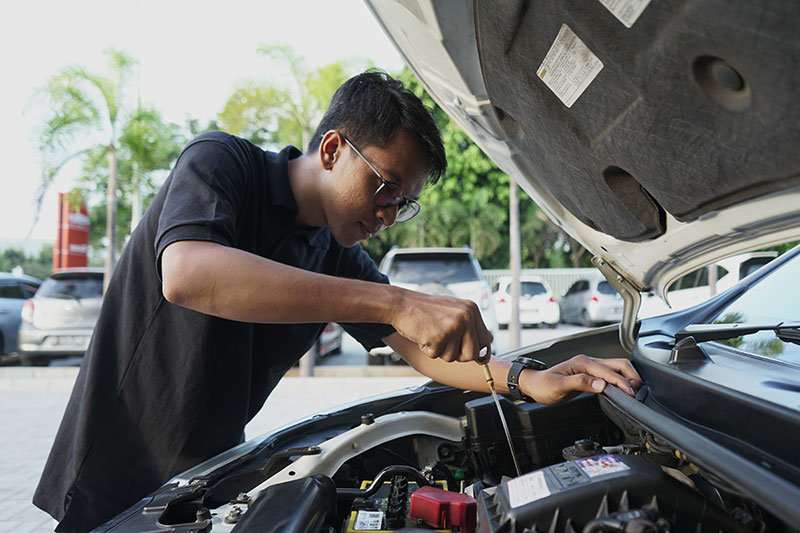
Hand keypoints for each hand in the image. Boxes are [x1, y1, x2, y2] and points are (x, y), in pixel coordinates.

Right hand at [389, 289, 492, 362]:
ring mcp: (454, 325)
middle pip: (472, 354)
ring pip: (453, 357)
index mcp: (471, 309)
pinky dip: (427, 349)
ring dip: (439, 351)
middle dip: (456, 354)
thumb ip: (468, 325)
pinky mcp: (440, 335)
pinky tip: (423, 334)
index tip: (462, 349)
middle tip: (443, 341)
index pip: (485, 341)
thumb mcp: (452, 311)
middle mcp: (466, 316)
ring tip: (431, 333)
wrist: (401, 303)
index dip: (472, 349)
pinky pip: (436, 355)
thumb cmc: (424, 309)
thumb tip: (485, 346)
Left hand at [519, 354, 641, 404]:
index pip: (609, 372)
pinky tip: (623, 390)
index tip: (631, 395)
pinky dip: (621, 380)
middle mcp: (589, 362)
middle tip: (637, 393)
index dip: (622, 383)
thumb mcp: (560, 386)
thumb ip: (581, 383)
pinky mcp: (591, 374)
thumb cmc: (544, 385)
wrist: (534, 385)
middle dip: (632, 377)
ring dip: (628, 377)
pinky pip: (611, 374)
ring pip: (617, 368)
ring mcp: (590, 367)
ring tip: (634, 392)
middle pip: (619, 364)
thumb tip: (602, 384)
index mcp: (583, 362)